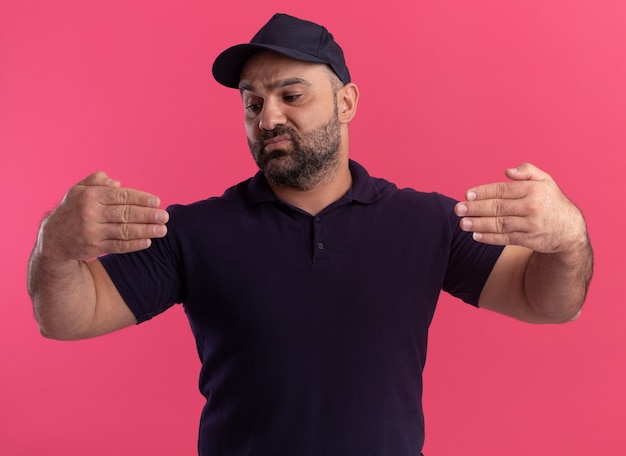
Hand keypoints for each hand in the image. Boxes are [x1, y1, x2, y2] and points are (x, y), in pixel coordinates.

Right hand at [39, 172, 168, 259]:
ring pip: (124, 231)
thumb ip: (97, 180)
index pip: (120, 196)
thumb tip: (118, 183)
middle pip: (125, 213)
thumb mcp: (78, 190)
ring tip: (162, 230)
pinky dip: (134, 245)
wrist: (53, 239)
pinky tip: (147, 242)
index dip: (140, 198)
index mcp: (90, 196)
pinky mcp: (94, 247)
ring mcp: (92, 232)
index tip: (156, 201)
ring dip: (145, 231)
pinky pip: (118, 246)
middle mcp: (90, 213)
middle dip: (148, 215)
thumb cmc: (72, 209)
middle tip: (165, 216)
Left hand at [454, 163, 586, 253]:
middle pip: (498, 207)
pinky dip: (490, 238)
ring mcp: (532, 224)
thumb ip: (527, 171)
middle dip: (476, 208)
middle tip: (458, 209)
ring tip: (463, 223)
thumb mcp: (545, 181)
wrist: (570, 229)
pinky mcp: (531, 240)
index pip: (503, 190)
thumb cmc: (551, 201)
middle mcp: (532, 206)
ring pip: (500, 224)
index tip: (467, 195)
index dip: (483, 192)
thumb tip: (508, 171)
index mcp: (533, 189)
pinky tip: (476, 236)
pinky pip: (506, 239)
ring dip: (479, 224)